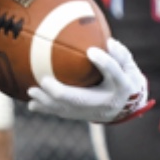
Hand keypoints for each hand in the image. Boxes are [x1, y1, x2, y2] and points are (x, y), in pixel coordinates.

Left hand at [27, 38, 152, 123]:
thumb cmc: (125, 78)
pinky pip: (62, 113)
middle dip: (61, 92)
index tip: (91, 51)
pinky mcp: (82, 116)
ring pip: (67, 110)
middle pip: (81, 100)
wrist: (125, 106)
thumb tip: (109, 42)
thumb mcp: (128, 66)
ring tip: (31, 91)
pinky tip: (32, 105)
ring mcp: (93, 113)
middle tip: (44, 80)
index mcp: (122, 87)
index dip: (104, 63)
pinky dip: (46, 109)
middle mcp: (106, 103)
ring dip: (47, 102)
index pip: (114, 73)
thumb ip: (120, 55)